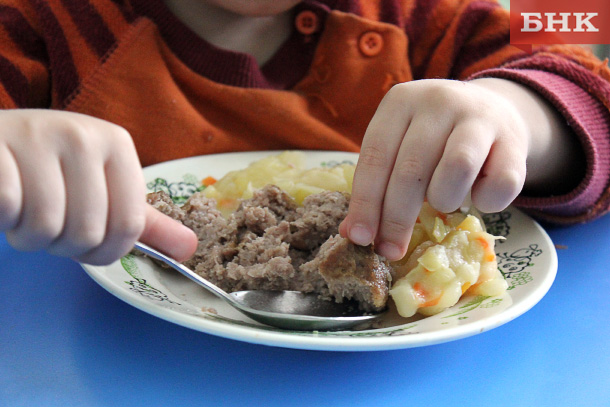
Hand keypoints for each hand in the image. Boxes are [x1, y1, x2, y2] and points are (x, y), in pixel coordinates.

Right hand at [0, 109, 196, 264]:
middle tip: (51, 228)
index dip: (106, 251)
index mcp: (117, 144)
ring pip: (46, 228)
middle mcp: (82, 135)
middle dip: (65, 247)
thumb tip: (189, 249)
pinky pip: (10, 209)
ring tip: (26, 215)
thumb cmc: (52, 170)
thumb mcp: (104, 187)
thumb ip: (143, 221)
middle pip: (88, 233)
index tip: (88, 242)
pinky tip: (6, 203)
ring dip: (31, 238)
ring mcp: (37, 136)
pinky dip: (6, 221)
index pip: (129, 226)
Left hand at [339, 78, 575, 260]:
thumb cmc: (435, 139)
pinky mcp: (515, 139)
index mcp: (400, 101)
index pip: (375, 157)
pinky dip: (486, 201)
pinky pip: (501, 183)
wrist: (493, 110)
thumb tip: (353, 233)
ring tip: (442, 204)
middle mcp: (439, 101)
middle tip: (390, 250)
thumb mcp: (401, 147)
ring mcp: (480, 116)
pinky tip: (478, 197)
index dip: (365, 202)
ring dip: (443, 200)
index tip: (360, 238)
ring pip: (456, 169)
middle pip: (411, 169)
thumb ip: (378, 184)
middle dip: (396, 218)